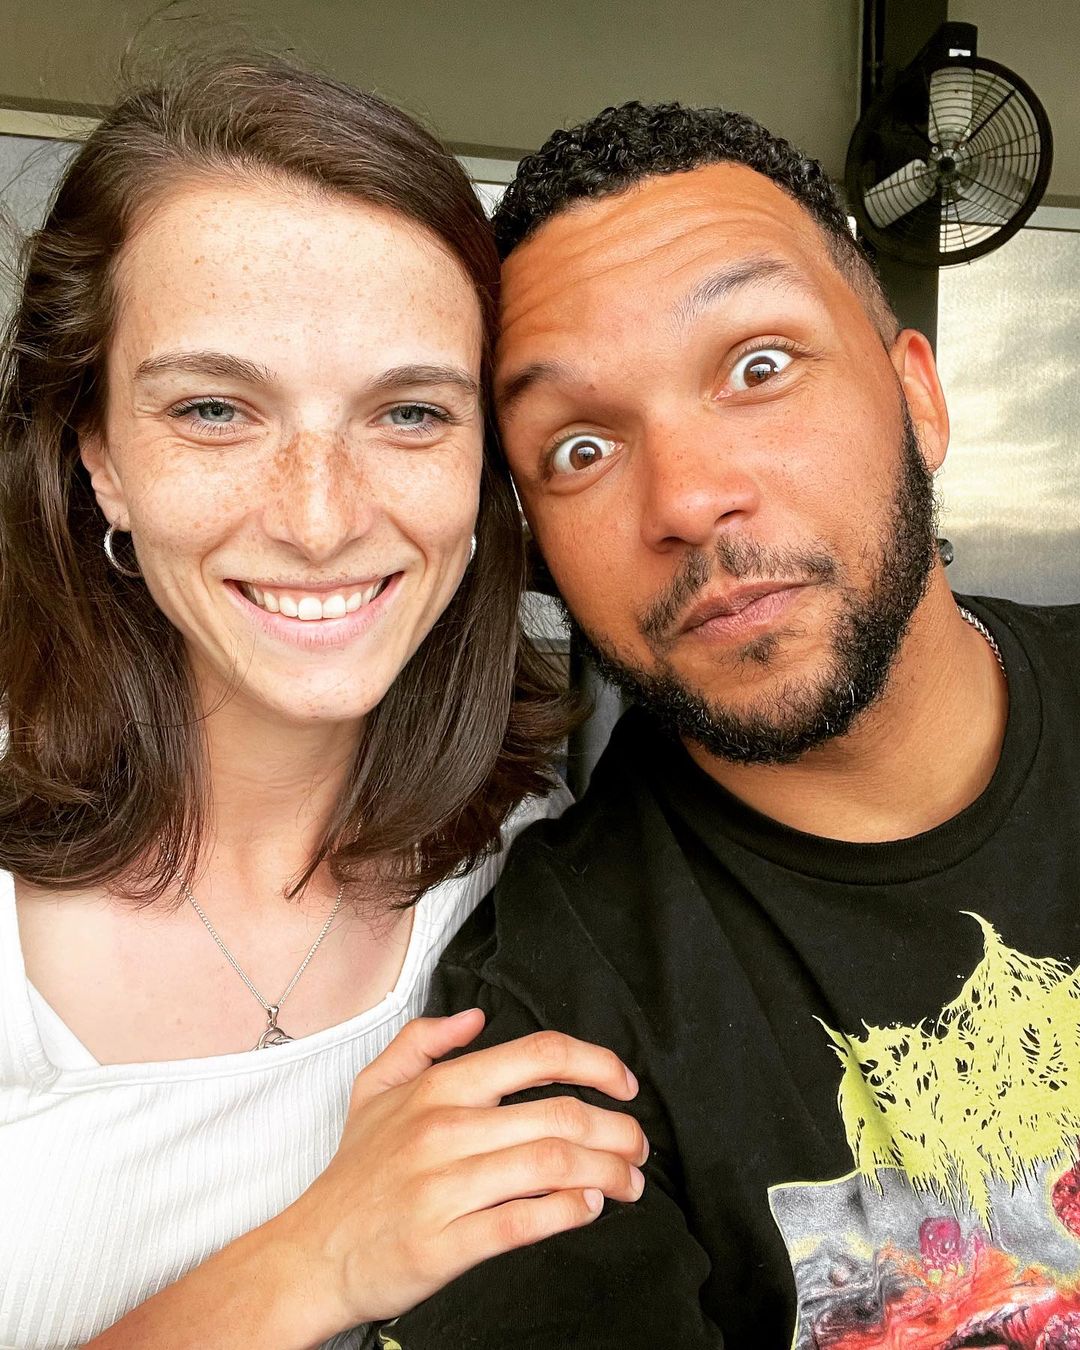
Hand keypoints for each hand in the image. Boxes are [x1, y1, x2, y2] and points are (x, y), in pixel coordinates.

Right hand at [274, 1009, 646, 1330]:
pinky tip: (586, 1208)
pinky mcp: (444, 1242)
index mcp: (438, 1087)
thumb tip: (474, 1018)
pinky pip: (522, 1222)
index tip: (625, 1084)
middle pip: (559, 1115)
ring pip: (551, 1165)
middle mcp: (443, 1129)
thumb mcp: (373, 1089)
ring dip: (606, 1173)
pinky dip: (566, 1213)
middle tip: (639, 1147)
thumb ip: (423, 1042)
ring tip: (628, 1183)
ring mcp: (444, 1186)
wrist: (311, 1253)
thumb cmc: (354, 1174)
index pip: (538, 1054)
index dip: (596, 1063)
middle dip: (617, 1130)